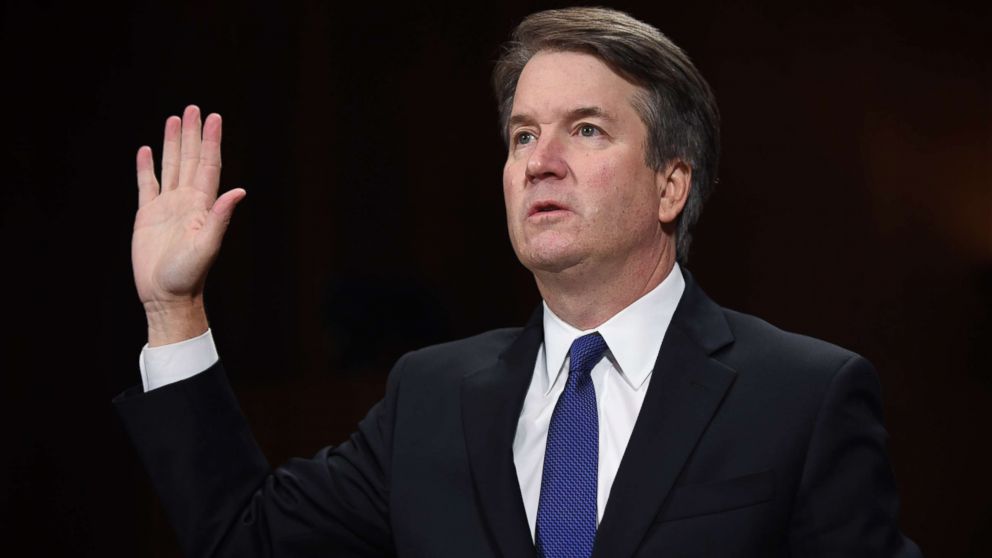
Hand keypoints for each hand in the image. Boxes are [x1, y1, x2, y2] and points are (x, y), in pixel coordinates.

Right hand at [132, 105, 245, 344]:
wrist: (167, 296)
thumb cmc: (190, 275)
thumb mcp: (207, 245)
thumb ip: (221, 217)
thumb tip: (239, 192)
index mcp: (202, 205)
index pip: (207, 165)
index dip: (211, 141)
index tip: (214, 117)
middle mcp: (187, 201)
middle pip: (189, 159)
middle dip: (192, 134)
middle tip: (194, 108)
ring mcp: (167, 207)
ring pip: (170, 167)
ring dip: (172, 143)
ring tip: (173, 119)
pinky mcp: (147, 216)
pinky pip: (147, 185)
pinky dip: (146, 167)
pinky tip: (146, 150)